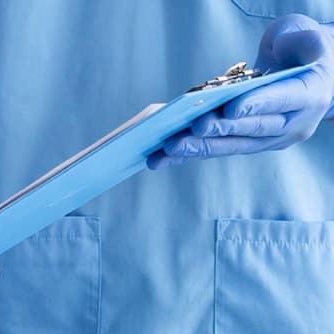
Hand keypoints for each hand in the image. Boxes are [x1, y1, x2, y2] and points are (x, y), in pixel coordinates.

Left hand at [149, 14, 333, 168]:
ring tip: (168, 148)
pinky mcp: (249, 144)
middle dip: (220, 129)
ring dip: (198, 147)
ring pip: (231, 145)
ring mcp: (270, 139)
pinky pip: (218, 148)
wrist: (306, 72)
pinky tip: (163, 157)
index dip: (255, 104)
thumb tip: (292, 46)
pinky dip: (191, 152)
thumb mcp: (302, 36)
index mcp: (310, 94)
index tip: (231, 108)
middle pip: (252, 128)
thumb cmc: (299, 50)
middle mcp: (293, 123)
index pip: (281, 100)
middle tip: (192, 128)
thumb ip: (301, 41)